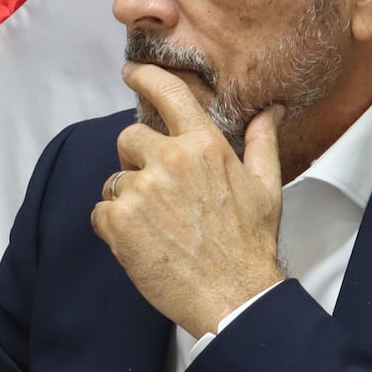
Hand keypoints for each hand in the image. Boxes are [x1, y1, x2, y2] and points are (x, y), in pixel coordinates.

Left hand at [91, 62, 285, 336]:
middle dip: (136, 159)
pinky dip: (114, 227)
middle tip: (158, 192)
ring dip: (128, 200)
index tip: (130, 72)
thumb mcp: (267, 187)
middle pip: (128, 138)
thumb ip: (263, 142)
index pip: (167, 94)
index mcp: (204, 145)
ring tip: (159, 228)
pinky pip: (100, 211)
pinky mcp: (119, 222)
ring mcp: (141, 190)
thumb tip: (271, 110)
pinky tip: (143, 243)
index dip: (144, 77)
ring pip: (114, 180)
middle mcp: (169, 160)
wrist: (233, 298)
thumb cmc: (251, 245)